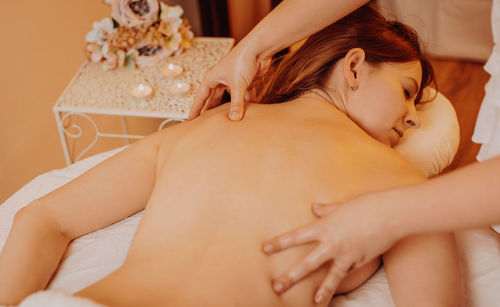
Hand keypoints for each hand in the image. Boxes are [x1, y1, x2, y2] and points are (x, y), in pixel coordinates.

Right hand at [188, 42, 270, 120]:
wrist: (259, 48)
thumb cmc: (242, 61)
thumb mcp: (237, 85)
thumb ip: (236, 104)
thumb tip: (234, 120)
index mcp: (212, 78)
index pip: (200, 97)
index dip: (195, 109)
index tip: (191, 120)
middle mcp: (221, 79)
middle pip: (213, 98)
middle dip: (211, 111)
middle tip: (206, 124)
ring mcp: (233, 80)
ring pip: (230, 98)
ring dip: (230, 108)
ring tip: (226, 121)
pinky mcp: (245, 81)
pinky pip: (244, 95)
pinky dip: (246, 103)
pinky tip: (248, 113)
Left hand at [262, 193, 401, 303]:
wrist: (391, 214)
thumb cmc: (365, 204)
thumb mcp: (341, 205)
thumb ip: (326, 209)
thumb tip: (315, 208)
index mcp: (324, 226)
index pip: (296, 237)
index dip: (279, 243)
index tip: (265, 249)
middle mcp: (332, 243)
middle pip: (307, 263)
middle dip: (291, 276)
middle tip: (277, 286)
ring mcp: (347, 254)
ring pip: (330, 276)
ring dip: (322, 290)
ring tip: (315, 302)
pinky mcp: (360, 261)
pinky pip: (349, 271)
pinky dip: (343, 278)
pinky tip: (338, 287)